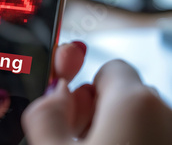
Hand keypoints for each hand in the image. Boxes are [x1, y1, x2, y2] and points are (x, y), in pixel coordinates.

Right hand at [23, 60, 171, 144]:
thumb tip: (51, 95)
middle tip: (75, 141)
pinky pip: (150, 136)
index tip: (69, 112)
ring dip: (113, 132)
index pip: (110, 69)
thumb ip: (46, 113)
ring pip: (137, 121)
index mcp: (135, 102)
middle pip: (122, 96)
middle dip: (96, 115)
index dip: (82, 89)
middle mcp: (166, 112)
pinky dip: (130, 143)